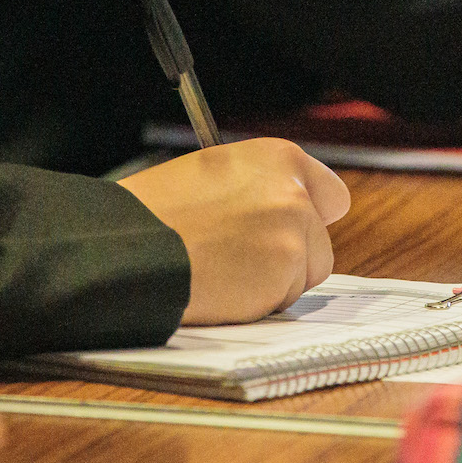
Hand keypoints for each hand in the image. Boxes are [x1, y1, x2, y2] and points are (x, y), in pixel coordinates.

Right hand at [120, 139, 350, 323]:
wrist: (131, 247)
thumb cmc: (157, 212)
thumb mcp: (212, 173)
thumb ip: (258, 188)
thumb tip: (278, 211)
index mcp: (277, 159)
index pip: (330, 195)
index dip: (311, 219)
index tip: (297, 232)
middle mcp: (293, 193)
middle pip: (320, 243)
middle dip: (292, 258)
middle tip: (247, 260)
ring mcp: (292, 235)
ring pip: (303, 276)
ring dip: (272, 282)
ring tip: (223, 270)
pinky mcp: (283, 275)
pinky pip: (281, 301)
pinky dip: (256, 303)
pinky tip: (222, 286)